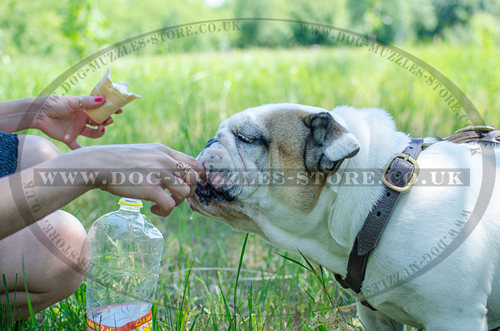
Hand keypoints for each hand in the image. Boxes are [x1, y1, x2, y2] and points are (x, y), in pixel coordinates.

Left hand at [33, 95, 121, 148]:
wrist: (38, 114)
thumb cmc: (54, 103)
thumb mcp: (72, 101)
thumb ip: (87, 102)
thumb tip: (103, 99)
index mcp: (83, 109)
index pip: (99, 109)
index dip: (109, 110)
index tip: (119, 111)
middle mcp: (81, 119)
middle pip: (98, 122)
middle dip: (106, 122)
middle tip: (108, 121)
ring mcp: (76, 129)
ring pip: (93, 134)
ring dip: (99, 133)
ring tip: (100, 130)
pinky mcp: (69, 138)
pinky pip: (77, 147)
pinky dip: (82, 151)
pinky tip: (89, 154)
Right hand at [80, 144, 205, 215]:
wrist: (96, 164)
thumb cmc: (117, 161)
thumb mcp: (144, 153)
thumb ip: (160, 160)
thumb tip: (172, 176)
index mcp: (164, 151)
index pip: (194, 163)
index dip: (198, 177)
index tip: (191, 186)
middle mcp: (165, 160)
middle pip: (194, 178)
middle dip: (187, 191)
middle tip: (172, 197)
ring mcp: (159, 173)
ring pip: (185, 192)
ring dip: (176, 202)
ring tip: (161, 203)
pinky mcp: (150, 189)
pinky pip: (170, 205)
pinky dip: (164, 211)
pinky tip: (152, 209)